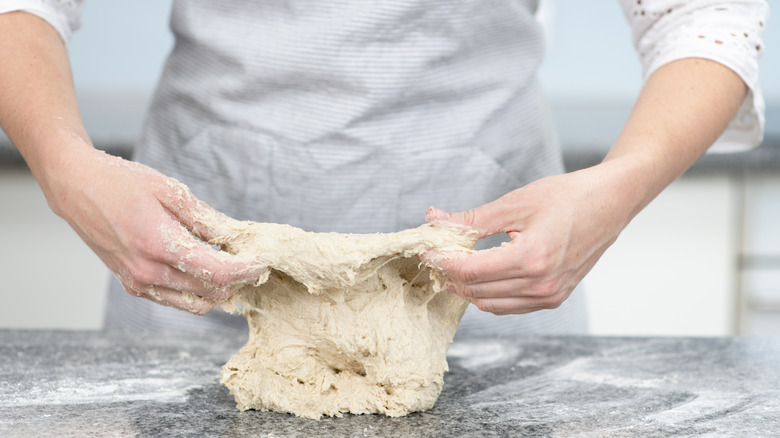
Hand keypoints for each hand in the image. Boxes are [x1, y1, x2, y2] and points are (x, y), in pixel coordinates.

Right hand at [43, 146, 266, 314]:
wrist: (76, 187)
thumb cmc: (121, 183)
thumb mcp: (171, 192)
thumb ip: (208, 219)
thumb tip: (240, 237)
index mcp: (160, 246)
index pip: (219, 273)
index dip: (247, 270)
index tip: (264, 261)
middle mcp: (148, 272)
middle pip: (212, 292)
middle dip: (238, 279)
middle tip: (250, 258)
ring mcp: (138, 283)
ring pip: (196, 304)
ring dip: (219, 289)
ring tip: (230, 264)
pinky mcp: (133, 286)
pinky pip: (176, 301)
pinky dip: (197, 292)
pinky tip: (203, 268)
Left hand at [425, 165, 634, 314]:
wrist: (611, 202)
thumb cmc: (568, 197)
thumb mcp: (516, 203)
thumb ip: (472, 218)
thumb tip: (434, 220)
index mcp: (531, 258)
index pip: (471, 271)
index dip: (442, 261)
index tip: (426, 250)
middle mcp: (542, 284)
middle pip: (476, 291)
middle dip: (449, 274)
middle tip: (434, 255)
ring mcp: (550, 295)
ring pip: (490, 304)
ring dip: (466, 288)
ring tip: (452, 265)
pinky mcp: (554, 298)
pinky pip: (510, 307)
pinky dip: (488, 296)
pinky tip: (479, 276)